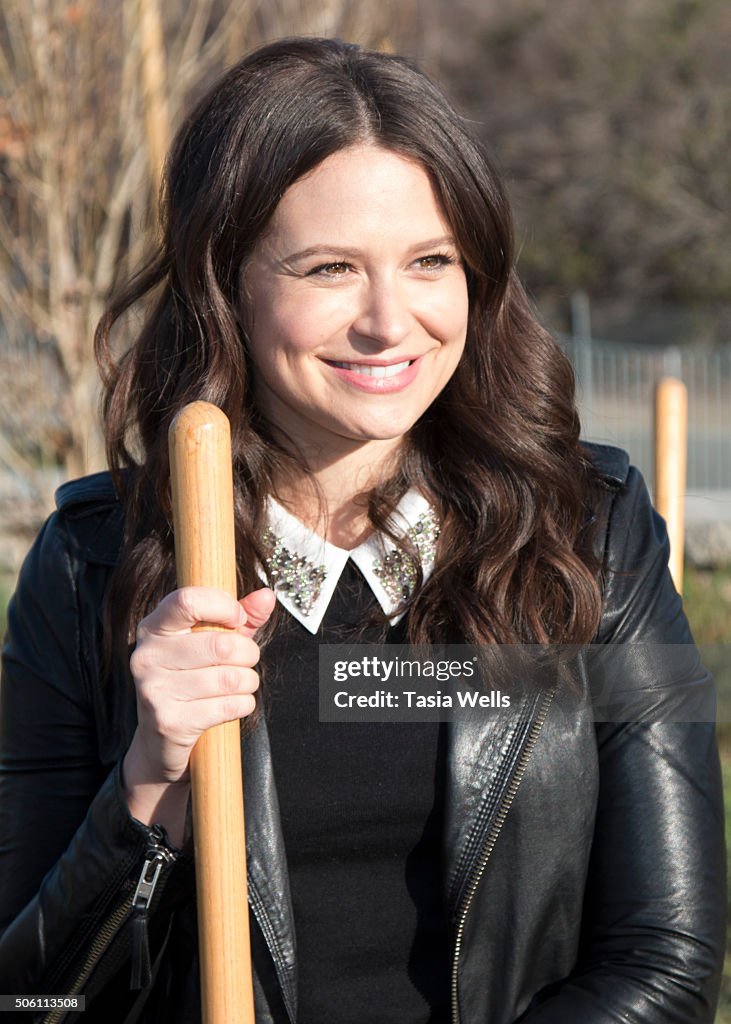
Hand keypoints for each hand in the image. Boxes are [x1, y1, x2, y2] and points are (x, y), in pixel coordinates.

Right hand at [122, 586, 274, 839]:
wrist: (159, 740)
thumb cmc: (190, 680)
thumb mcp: (213, 642)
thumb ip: (241, 617)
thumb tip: (267, 595)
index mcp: (154, 628)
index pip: (188, 601)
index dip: (224, 607)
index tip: (238, 619)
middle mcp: (147, 656)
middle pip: (220, 645)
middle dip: (248, 653)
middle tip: (247, 660)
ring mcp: (154, 690)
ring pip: (229, 678)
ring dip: (248, 681)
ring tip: (242, 683)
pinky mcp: (168, 721)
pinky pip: (227, 706)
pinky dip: (244, 704)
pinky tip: (236, 703)